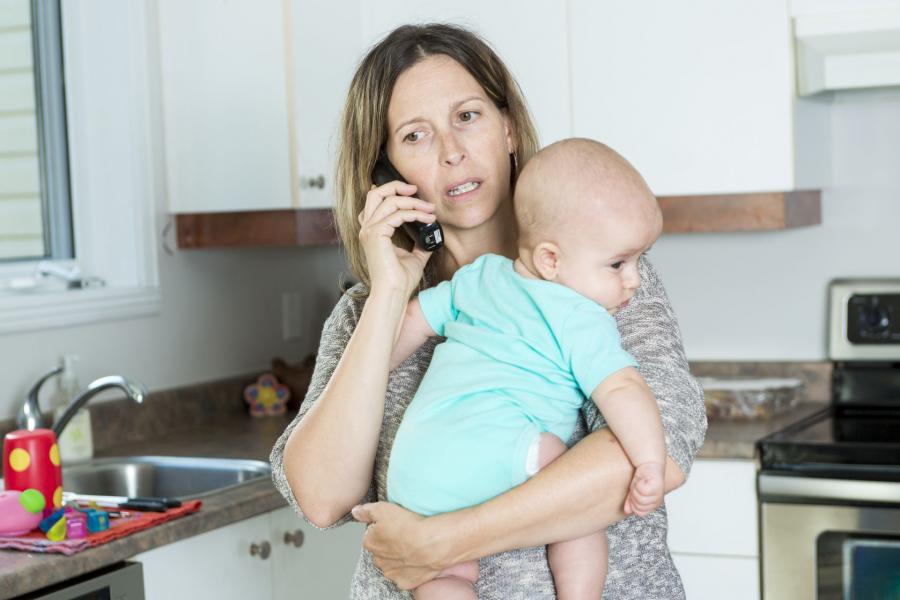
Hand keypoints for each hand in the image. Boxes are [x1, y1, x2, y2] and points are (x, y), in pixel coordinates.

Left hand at [351, 501, 446, 589]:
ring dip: (398, 558)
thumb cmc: (408, 526)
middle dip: (389, 546)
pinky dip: (409, 570)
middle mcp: (378, 560)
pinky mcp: (405, 581)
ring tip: (412, 547)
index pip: (371, 536)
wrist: (430, 544)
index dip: (382, 530)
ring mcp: (392, 572)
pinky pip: (404, 576)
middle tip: (403, 536)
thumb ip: (366, 511)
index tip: (393, 525)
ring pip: (392, 565)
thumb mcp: (383, 508)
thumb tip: (356, 512)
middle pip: (381, 552)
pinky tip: (416, 560)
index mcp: (370, 543)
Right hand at [357, 181, 435, 296]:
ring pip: (389, 201)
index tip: (414, 193)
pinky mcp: (376, 235)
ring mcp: (369, 231)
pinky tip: (428, 219)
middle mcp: (367, 229)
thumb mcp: (414, 256)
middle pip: (375, 193)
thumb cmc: (400, 280)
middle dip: (396, 186)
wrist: (394, 294)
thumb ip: (419, 242)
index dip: (393, 192)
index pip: (375, 202)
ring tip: (430, 210)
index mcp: (371, 231)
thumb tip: (431, 233)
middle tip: (416, 189)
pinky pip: (397, 215)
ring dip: (414, 203)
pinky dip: (415, 213)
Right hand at [623, 462, 664, 516]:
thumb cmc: (643, 478)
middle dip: (634, 495)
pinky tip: (643, 479)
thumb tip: (627, 510)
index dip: (633, 503)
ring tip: (640, 482)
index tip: (634, 493)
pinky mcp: (657, 487)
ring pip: (641, 499)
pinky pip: (643, 491)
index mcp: (653, 505)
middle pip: (639, 506)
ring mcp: (658, 495)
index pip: (640, 513)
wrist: (649, 465)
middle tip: (637, 486)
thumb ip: (631, 502)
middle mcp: (657, 501)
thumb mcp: (634, 492)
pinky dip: (639, 483)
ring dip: (636, 489)